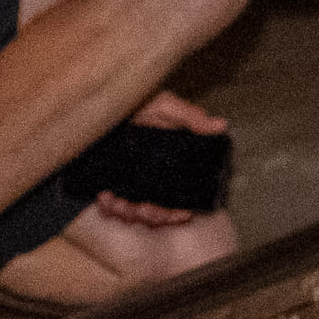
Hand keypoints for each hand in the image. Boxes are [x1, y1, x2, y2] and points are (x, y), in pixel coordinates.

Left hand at [94, 90, 230, 228]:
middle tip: (142, 210)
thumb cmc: (133, 102)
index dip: (179, 211)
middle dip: (151, 216)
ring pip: (133, 213)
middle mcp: (151, 176)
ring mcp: (128, 181)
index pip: (179, 198)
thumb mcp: (163, 106)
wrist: (98, 105)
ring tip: (116, 202)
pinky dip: (108, 207)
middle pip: (157, 211)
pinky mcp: (107, 183)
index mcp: (169, 163)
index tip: (181, 214)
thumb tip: (221, 125)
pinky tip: (104, 197)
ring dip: (127, 213)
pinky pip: (110, 207)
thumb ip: (190, 117)